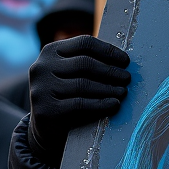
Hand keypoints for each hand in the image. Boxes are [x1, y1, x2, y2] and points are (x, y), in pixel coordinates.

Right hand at [28, 35, 130, 165]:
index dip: (108, 51)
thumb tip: (122, 61)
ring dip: (108, 89)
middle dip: (110, 71)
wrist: (46, 125)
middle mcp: (42, 67)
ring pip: (83, 84)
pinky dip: (101, 104)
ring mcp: (41, 88)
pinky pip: (80, 104)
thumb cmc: (65, 93)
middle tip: (126, 78)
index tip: (125, 61)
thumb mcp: (70, 72)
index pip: (84, 43)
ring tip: (123, 92)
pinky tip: (114, 104)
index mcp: (51, 51)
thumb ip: (88, 62)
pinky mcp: (46, 110)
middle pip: (85, 63)